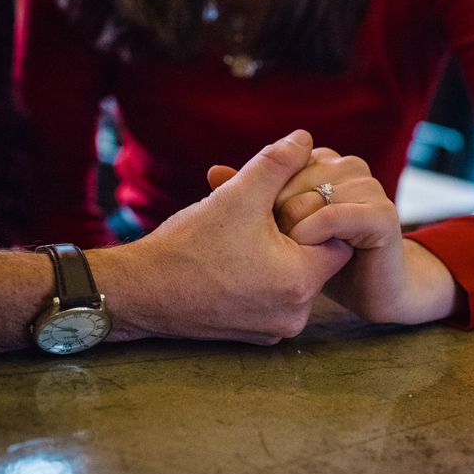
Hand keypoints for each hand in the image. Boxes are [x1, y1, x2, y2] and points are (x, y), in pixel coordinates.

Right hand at [88, 130, 352, 344]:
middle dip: (293, 234)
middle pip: (316, 261)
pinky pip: (273, 298)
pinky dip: (261, 278)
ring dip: (277, 255)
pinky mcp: (254, 337)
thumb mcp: (237, 194)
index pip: (336, 239)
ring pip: (293, 279)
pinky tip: (231, 262)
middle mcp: (295, 315)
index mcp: (300, 282)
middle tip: (258, 218)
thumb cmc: (188, 245)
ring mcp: (274, 330)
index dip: (312, 214)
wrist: (137, 293)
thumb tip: (304, 137)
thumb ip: (277, 162)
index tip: (279, 205)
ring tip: (242, 238)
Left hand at [209, 147, 463, 324]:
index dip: (272, 194)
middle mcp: (351, 169)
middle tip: (281, 239)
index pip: (287, 162)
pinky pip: (340, 213)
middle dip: (284, 209)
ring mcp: (370, 189)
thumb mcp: (278, 226)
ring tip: (294, 246)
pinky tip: (305, 246)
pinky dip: (317, 230)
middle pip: (301, 175)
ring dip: (299, 222)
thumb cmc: (324, 258)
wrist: (372, 291)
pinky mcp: (383, 217)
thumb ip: (251, 197)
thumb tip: (213, 171)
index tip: (266, 223)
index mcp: (328, 163)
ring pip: (318, 193)